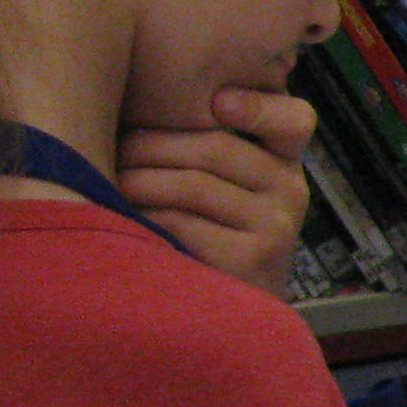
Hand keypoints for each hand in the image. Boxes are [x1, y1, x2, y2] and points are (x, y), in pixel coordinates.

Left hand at [118, 87, 315, 295]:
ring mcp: (277, 226)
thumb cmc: (207, 233)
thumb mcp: (219, 182)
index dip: (257, 106)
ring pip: (194, 184)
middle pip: (215, 146)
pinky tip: (128, 220)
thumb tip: (137, 92)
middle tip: (113, 150)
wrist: (228, 315)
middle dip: (151, 145)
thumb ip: (203, 142)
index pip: (295, 119)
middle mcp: (291, 190)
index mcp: (285, 162)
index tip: (217, 101)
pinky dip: (148, 218)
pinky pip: (184, 223)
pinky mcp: (254, 259)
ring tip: (112, 185)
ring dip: (139, 180)